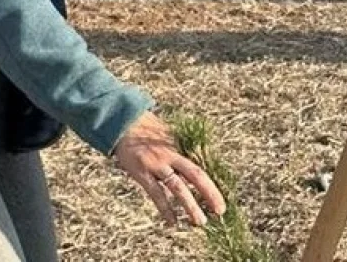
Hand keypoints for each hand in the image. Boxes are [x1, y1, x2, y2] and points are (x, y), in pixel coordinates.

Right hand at [113, 112, 226, 226]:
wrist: (124, 123)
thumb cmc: (149, 131)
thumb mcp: (170, 135)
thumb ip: (182, 150)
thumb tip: (197, 167)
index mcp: (181, 145)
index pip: (202, 165)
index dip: (214, 180)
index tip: (222, 195)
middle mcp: (171, 155)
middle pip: (196, 175)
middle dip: (210, 193)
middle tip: (221, 210)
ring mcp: (157, 164)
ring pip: (178, 187)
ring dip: (191, 205)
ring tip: (200, 222)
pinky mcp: (143, 173)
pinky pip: (156, 194)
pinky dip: (166, 208)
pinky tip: (173, 222)